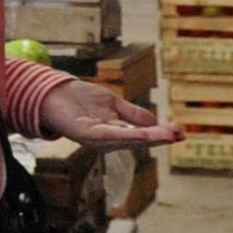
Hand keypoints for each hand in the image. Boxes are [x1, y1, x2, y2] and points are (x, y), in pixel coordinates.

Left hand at [35, 77, 179, 145]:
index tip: (182, 132)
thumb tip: (156, 123)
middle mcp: (107, 140)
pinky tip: (143, 135)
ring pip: (128, 139)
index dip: (161, 134)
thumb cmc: (79, 99)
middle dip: (160, 137)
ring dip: (149, 137)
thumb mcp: (113, 105)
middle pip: (138, 139)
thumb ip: (133, 115)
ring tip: (169, 135)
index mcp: (115, 132)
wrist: (50, 92)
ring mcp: (96, 138)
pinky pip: (110, 135)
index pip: (143, 135)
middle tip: (180, 134)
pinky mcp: (86, 134)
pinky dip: (128, 135)